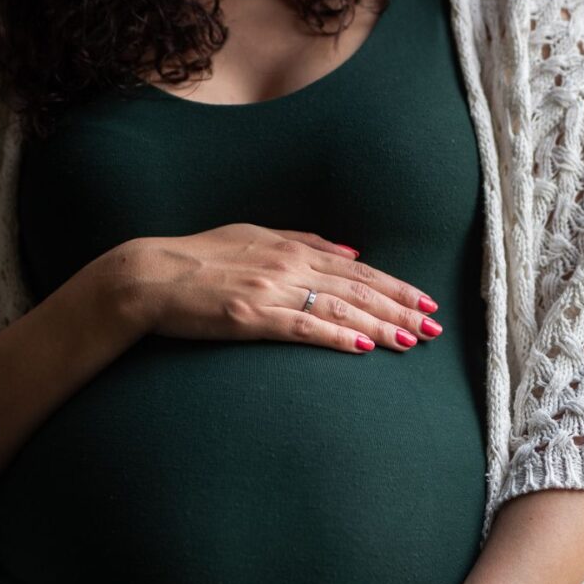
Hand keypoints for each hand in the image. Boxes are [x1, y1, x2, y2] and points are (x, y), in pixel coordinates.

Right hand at [101, 223, 442, 351]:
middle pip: (358, 289)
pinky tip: (362, 347)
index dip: (395, 286)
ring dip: (380, 325)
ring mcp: (270, 291)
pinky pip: (302, 328)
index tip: (425, 301)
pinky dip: (336, 336)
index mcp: (291, 248)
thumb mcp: (253, 236)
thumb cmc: (198, 257)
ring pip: (339, 309)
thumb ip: (304, 242)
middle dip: (400, 308)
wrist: (149, 275)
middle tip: (435, 326)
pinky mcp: (250, 317)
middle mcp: (288, 266)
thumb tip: (351, 252)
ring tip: (412, 341)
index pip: (357, 270)